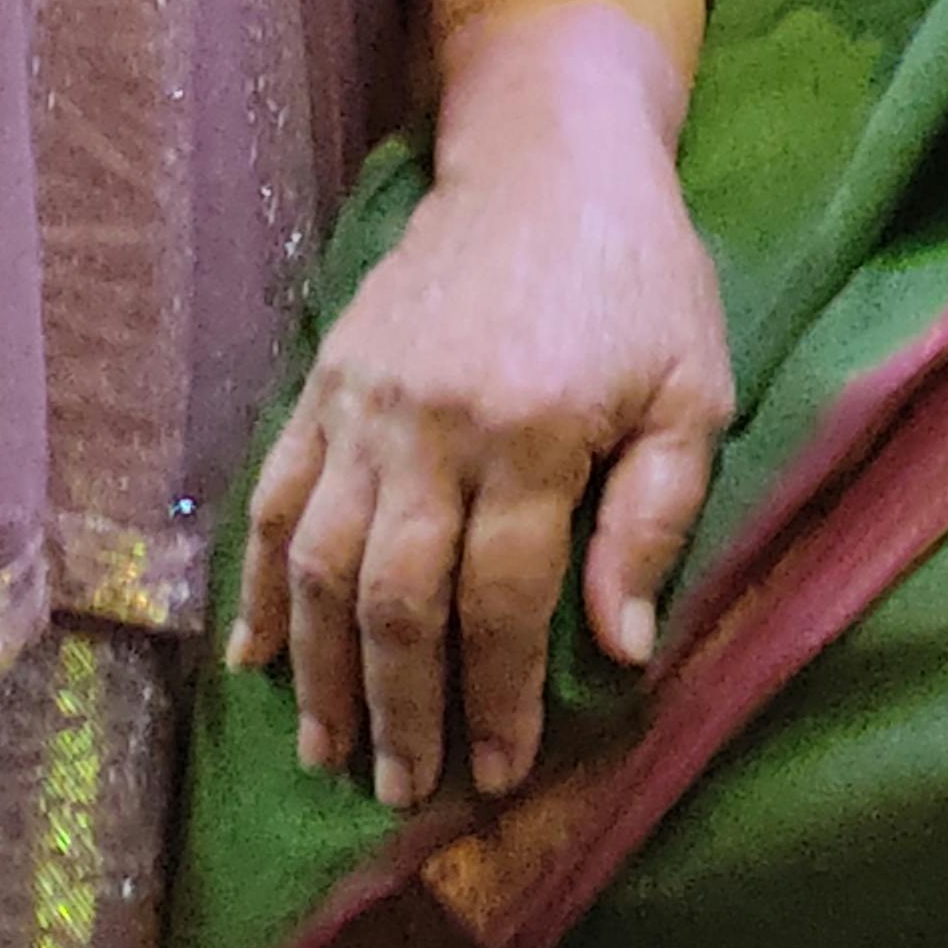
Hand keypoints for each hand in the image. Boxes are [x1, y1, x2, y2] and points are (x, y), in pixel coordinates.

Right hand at [232, 30, 736, 812]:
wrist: (548, 157)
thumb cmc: (641, 281)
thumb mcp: (691, 389)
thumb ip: (654, 518)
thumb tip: (621, 652)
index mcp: (536, 432)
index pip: (500, 600)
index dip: (494, 698)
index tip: (496, 774)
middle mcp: (434, 426)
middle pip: (396, 599)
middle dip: (399, 709)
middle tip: (403, 790)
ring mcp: (364, 406)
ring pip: (319, 566)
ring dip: (320, 672)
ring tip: (330, 752)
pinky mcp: (324, 385)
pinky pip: (273, 503)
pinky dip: (259, 588)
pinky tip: (256, 661)